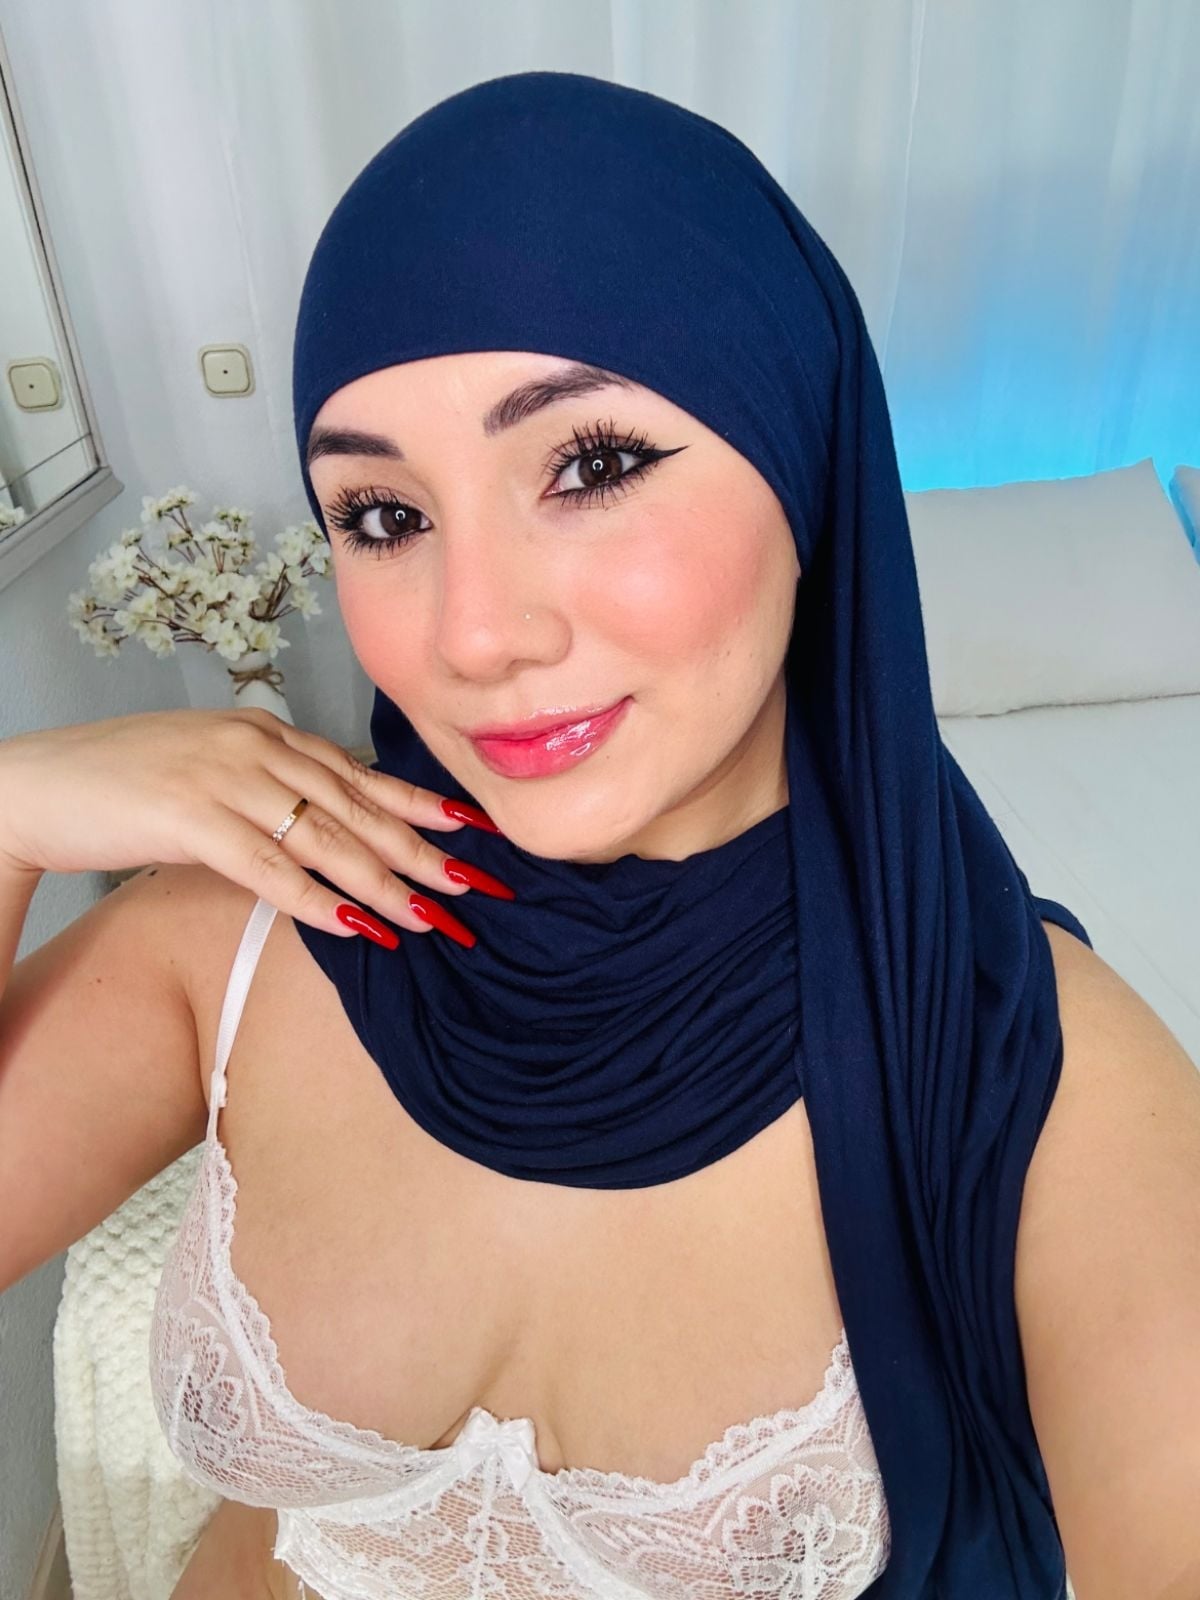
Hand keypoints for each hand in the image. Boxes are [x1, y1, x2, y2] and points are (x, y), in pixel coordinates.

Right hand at [0, 709, 507, 946]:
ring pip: (326, 839)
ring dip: (385, 885)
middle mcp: (256, 748)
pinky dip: (317, 901)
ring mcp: (225, 780)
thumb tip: (323, 827)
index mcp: (265, 733)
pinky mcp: (190, 818)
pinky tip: (357, 928)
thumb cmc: (122, 781)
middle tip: (476, 889)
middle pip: (358, 808)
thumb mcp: (210, 770)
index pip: (361, 774)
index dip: (421, 807)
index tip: (474, 834)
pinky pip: (268, 869)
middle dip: (423, 853)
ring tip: (433, 919)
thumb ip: (268, 788)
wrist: (36, 783)